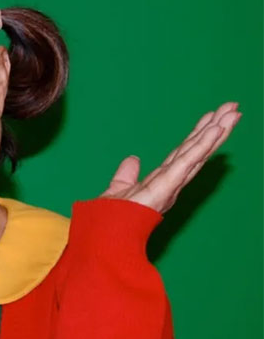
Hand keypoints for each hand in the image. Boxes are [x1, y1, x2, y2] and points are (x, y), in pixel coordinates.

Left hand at [99, 101, 241, 213]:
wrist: (106, 230)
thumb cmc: (114, 217)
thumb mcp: (120, 187)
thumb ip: (127, 173)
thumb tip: (133, 159)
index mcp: (163, 180)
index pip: (184, 152)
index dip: (198, 136)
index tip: (212, 117)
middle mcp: (172, 181)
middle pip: (196, 149)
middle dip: (215, 129)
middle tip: (233, 107)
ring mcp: (172, 183)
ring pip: (198, 152)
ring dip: (216, 132)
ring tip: (233, 113)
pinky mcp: (168, 185)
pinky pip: (188, 161)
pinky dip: (202, 145)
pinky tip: (216, 130)